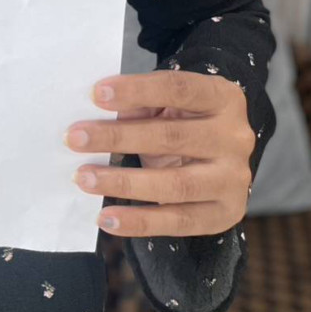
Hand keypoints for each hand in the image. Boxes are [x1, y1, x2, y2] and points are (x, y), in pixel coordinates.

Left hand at [65, 69, 254, 236]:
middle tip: (75, 138)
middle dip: (117, 137)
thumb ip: (142, 104)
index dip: (136, 90)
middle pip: (172, 137)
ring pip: (175, 184)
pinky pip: (179, 222)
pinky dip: (140, 222)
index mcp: (224, 97)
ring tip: (84, 177)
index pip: (179, 89)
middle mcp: (236, 138)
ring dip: (124, 182)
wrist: (224, 154)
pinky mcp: (225, 214)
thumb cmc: (185, 120)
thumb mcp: (169, 103)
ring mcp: (234, 179)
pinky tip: (107, 217)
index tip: (96, 93)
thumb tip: (97, 114)